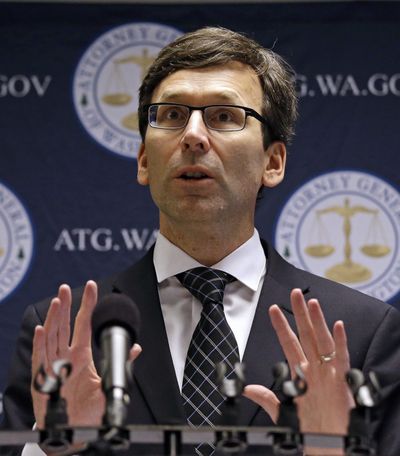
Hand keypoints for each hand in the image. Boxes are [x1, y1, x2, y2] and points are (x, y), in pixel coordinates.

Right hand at [31, 281, 141, 427]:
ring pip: (52, 337)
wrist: (74, 432)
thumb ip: (121, 363)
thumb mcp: (109, 384)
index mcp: (81, 355)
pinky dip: (40, 344)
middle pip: (64, 326)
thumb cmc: (89, 410)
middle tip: (65, 287)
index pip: (84, 324)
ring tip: (58, 301)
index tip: (92, 287)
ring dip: (54, 319)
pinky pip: (39, 359)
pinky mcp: (42, 380)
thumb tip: (136, 347)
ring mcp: (53, 366)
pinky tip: (41, 329)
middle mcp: (66, 357)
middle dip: (66, 306)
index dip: (87, 305)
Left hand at [244, 288, 353, 434]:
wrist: (326, 446)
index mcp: (301, 372)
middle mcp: (315, 368)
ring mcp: (328, 373)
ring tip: (310, 303)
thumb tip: (246, 388)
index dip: (281, 326)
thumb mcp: (283, 410)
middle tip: (294, 293)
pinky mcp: (341, 382)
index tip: (273, 309)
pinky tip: (337, 326)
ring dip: (317, 322)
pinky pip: (341, 359)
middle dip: (299, 314)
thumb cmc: (309, 428)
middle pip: (306, 335)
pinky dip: (340, 343)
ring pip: (322, 341)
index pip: (289, 342)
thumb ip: (266, 396)